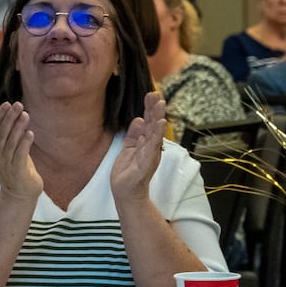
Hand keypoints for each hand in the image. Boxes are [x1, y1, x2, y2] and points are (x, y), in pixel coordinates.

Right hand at [0, 102, 41, 207]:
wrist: (19, 194)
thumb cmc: (16, 166)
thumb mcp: (9, 146)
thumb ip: (4, 128)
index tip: (6, 104)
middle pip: (2, 134)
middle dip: (9, 118)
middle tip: (18, 105)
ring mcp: (7, 164)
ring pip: (11, 143)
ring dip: (18, 128)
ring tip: (25, 115)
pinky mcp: (18, 171)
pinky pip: (20, 155)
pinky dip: (24, 144)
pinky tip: (30, 133)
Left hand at [111, 92, 167, 208]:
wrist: (125, 191)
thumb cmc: (128, 171)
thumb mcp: (128, 147)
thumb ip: (134, 133)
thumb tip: (139, 119)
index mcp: (146, 142)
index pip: (149, 122)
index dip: (150, 108)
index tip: (152, 94)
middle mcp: (150, 146)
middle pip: (153, 125)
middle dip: (155, 109)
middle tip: (157, 95)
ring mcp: (150, 154)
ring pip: (155, 133)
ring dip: (158, 118)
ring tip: (160, 105)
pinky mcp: (146, 163)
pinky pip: (152, 147)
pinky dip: (156, 135)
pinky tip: (159, 124)